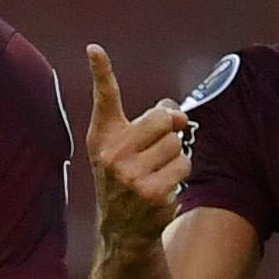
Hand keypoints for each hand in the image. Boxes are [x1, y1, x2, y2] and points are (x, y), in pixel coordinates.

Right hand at [87, 44, 191, 251]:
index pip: (105, 98)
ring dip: (175, 158)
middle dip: (169, 133)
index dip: (100, 71)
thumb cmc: (128, 178)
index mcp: (103, 137)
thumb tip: (181, 115)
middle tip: (155, 152)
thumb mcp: (128, 148)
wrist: (123, 229)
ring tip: (157, 173)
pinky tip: (162, 188)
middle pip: (163, 120)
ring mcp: (131, 175)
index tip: (95, 49)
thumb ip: (151, 122)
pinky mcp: (152, 192)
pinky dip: (179, 175)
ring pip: (178, 145)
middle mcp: (112, 153)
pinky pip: (184, 166)